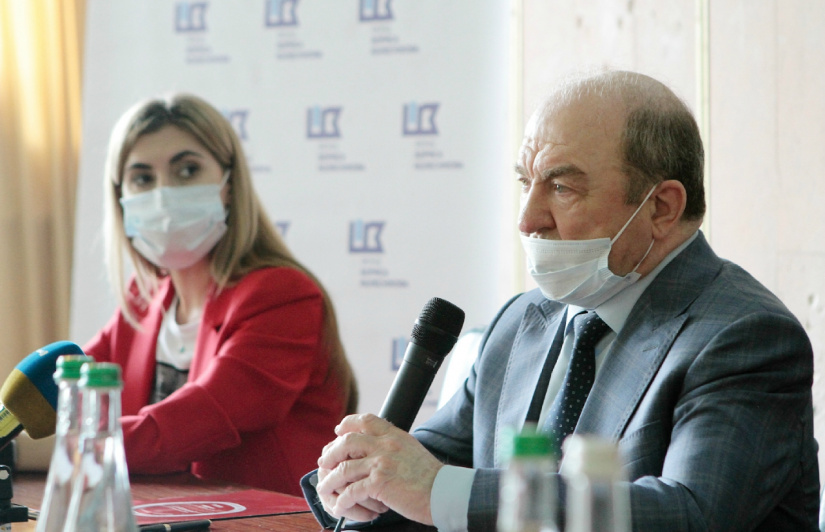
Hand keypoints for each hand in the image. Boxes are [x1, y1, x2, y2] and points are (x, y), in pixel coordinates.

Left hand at [316, 413, 442, 525]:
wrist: (444, 492)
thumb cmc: (429, 476)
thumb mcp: (411, 449)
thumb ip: (393, 445)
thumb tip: (376, 446)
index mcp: (394, 435)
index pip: (366, 420)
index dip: (348, 424)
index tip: (337, 431)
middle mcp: (386, 445)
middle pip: (347, 441)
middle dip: (331, 452)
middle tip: (324, 461)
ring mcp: (382, 464)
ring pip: (344, 468)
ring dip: (330, 480)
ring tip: (325, 488)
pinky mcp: (380, 484)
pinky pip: (351, 491)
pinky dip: (342, 500)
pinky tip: (339, 506)